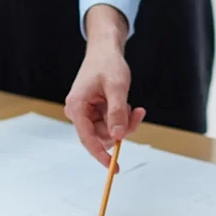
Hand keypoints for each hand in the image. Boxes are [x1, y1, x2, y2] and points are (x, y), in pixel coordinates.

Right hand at [64, 6, 145, 167]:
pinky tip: (128, 104)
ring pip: (108, 131)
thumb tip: (118, 136)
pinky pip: (109, 123)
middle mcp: (77, 112)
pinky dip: (121, 117)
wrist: (105, 49)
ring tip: (134, 106)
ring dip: (123, 122)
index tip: (114, 166)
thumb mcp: (116, 87)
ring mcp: (85, 112)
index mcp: (76, 106)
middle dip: (122, 128)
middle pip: (101, 135)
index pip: (87, 138)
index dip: (100, 154)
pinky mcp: (93, 112)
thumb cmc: (107, 63)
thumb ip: (117, 112)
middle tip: (139, 114)